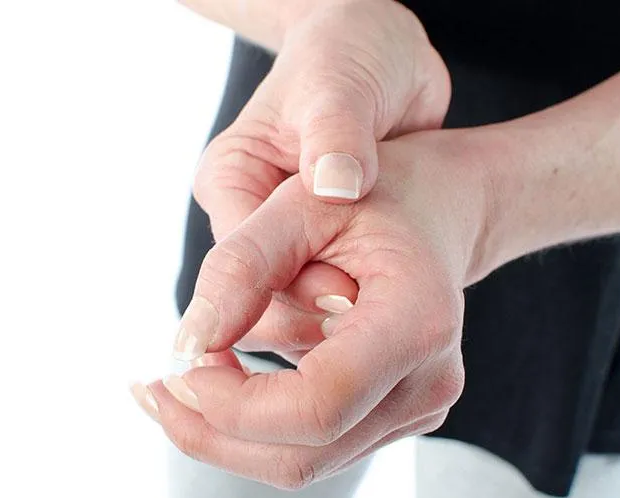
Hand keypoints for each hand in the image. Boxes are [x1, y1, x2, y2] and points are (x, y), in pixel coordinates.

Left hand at [132, 129, 489, 487]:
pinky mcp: (397, 416)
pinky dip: (255, 426)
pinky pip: (315, 447)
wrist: (433, 211)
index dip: (233, 403)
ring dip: (225, 434)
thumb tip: (187, 347)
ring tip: (176, 383)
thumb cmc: (375, 196)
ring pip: (303, 463)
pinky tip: (220, 383)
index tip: (180, 363)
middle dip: (213, 430)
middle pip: (304, 454)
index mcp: (418, 323)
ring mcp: (419, 408)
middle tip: (156, 386)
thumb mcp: (304, 202)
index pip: (317, 404)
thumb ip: (242, 266)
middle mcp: (430, 382)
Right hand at [185, 0, 449, 359]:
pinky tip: (386, 314)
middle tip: (370, 315)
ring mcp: (286, 235)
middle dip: (314, 313)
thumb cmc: (349, 54)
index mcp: (233, 179)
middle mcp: (251, 215)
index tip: (349, 295)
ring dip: (336, 320)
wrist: (384, 55)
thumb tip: (337, 188)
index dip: (293, 287)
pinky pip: (332, 298)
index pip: (241, 261)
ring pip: (298, 307)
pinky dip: (356, 311)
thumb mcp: (339, 85)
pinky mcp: (325, 246)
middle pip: (265, 296)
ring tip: (382, 319)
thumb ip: (336, 134)